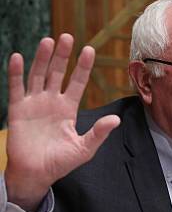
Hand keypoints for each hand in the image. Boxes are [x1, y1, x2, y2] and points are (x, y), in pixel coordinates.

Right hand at [5, 34, 119, 211]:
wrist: (36, 175)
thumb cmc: (61, 163)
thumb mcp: (84, 148)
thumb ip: (98, 133)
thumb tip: (116, 119)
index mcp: (68, 109)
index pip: (77, 83)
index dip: (82, 67)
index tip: (89, 49)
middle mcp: (51, 102)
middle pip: (57, 73)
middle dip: (63, 56)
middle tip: (68, 36)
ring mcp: (34, 104)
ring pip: (38, 75)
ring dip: (43, 59)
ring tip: (49, 41)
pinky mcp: (17, 110)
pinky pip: (16, 88)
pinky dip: (16, 72)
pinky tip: (18, 57)